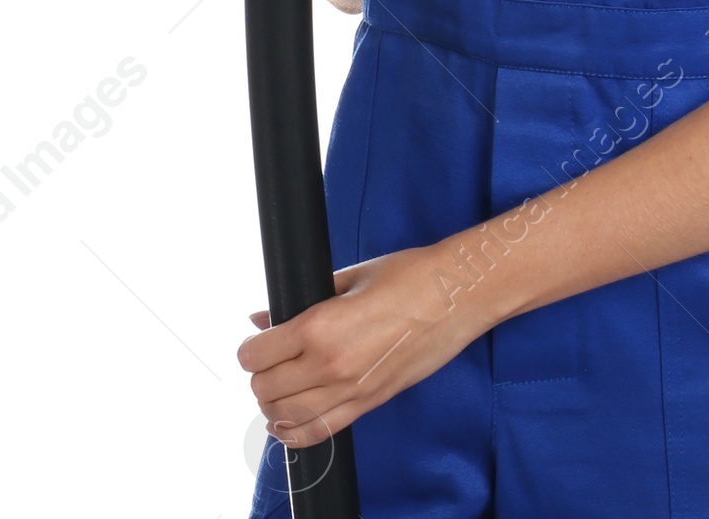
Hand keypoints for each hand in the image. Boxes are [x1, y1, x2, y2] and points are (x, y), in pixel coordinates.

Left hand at [240, 244, 490, 447]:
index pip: (257, 354)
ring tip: (279, 385)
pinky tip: (288, 421)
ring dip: (274, 403)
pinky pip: (318, 433)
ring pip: (285, 416)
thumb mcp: (350, 276)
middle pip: (265, 389)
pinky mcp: (369, 404)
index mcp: (320, 325)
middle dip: (259, 374)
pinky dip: (295, 432)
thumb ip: (303, 298)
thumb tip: (263, 315)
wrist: (457, 295)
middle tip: (268, 359)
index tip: (257, 340)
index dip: (251, 348)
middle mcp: (329, 364)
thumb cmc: (409, 276)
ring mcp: (350, 390)